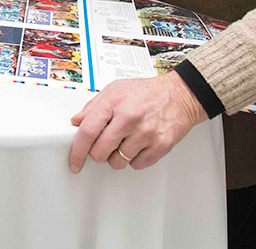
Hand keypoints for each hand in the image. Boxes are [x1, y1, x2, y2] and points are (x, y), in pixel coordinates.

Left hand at [68, 71, 205, 172]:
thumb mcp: (115, 90)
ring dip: (116, 158)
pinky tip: (138, 145)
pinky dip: (134, 159)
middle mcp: (130, 117)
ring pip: (118, 162)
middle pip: (100, 151)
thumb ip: (93, 106)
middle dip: (97, 154)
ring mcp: (146, 132)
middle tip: (104, 146)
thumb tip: (77, 121)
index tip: (74, 162)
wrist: (180, 94)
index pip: (88, 131)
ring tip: (124, 143)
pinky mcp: (161, 145)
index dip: (77, 151)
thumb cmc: (148, 92)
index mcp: (115, 103)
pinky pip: (137, 165)